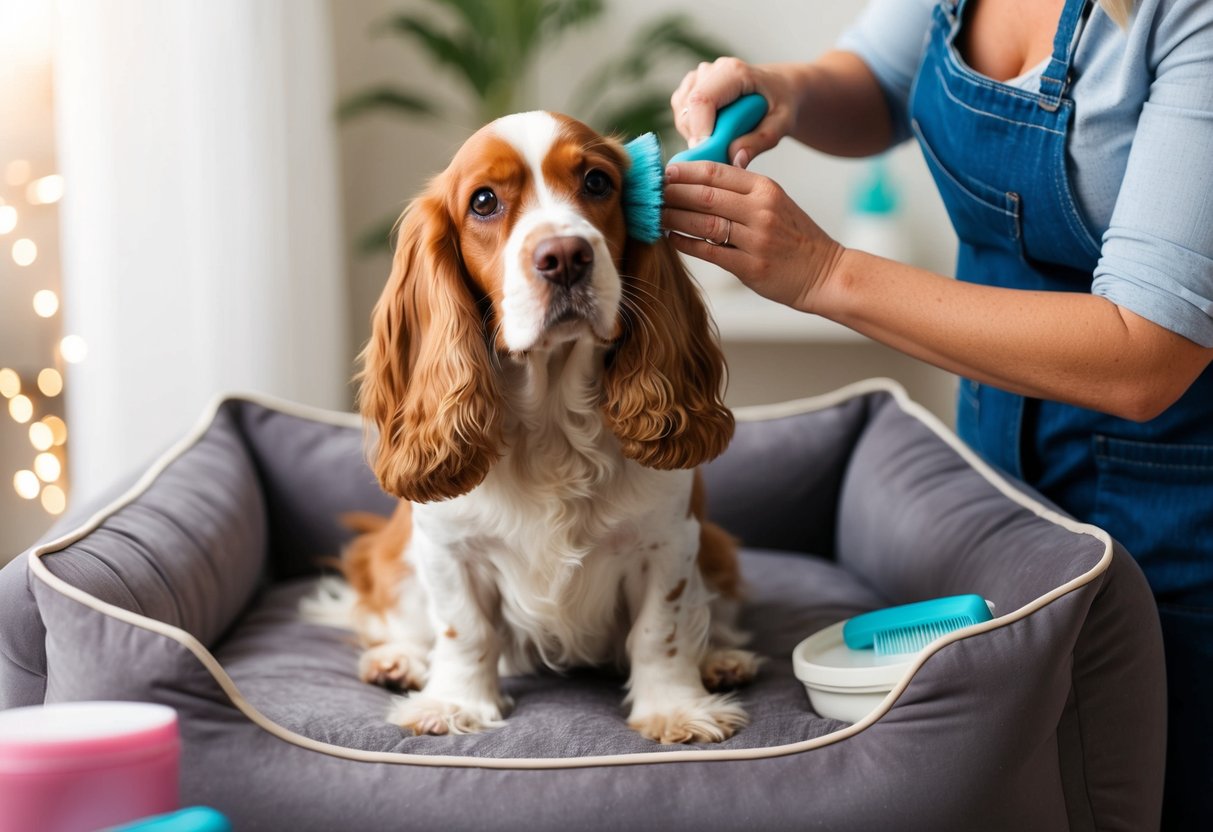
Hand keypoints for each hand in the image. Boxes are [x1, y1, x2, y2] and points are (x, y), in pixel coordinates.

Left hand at [662, 161, 844, 313]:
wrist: (825, 272)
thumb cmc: (794, 238)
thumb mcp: (776, 202)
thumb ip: (742, 191)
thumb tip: (697, 182)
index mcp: (766, 188)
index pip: (716, 172)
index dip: (684, 171)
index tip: (662, 172)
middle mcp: (761, 210)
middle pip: (705, 195)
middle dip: (672, 193)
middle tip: (650, 193)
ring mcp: (756, 239)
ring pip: (704, 223)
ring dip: (674, 218)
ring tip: (655, 215)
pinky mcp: (751, 267)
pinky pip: (710, 251)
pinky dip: (686, 243)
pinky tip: (671, 237)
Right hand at [670, 58, 798, 168]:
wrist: (779, 90)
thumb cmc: (782, 104)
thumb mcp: (782, 124)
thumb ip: (760, 142)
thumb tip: (736, 162)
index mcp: (733, 72)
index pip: (701, 100)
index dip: (700, 131)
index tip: (711, 155)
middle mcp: (710, 70)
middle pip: (688, 111)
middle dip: (701, 139)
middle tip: (725, 151)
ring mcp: (696, 78)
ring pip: (681, 116)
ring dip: (697, 136)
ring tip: (725, 138)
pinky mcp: (688, 89)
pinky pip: (681, 117)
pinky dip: (693, 131)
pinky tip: (714, 132)